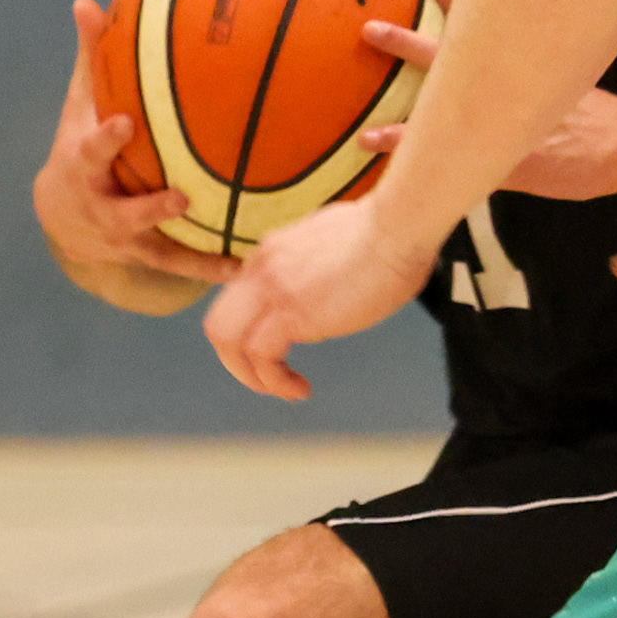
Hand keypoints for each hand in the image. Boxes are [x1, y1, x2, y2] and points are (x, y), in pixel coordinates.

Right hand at [35, 0, 234, 284]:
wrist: (61, 218)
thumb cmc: (80, 146)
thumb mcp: (80, 106)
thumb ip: (91, 57)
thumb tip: (86, 0)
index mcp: (84, 165)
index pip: (92, 150)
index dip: (106, 139)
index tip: (124, 124)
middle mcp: (101, 208)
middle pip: (123, 212)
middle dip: (148, 208)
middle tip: (182, 198)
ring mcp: (123, 238)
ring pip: (158, 250)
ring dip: (192, 256)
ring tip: (231, 256)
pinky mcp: (144, 256)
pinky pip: (179, 266)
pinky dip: (210, 268)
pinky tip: (246, 266)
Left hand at [201, 195, 438, 401]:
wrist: (398, 227)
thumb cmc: (388, 232)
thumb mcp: (334, 245)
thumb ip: (317, 265)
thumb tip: (329, 284)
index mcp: (273, 251)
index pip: (238, 299)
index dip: (251, 332)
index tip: (277, 350)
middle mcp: (263, 268)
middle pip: (218, 323)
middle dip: (235, 361)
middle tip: (266, 379)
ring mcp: (273, 288)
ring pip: (227, 341)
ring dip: (251, 376)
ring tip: (283, 390)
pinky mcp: (292, 312)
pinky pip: (262, 357)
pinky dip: (275, 382)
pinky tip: (300, 388)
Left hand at [353, 0, 616, 198]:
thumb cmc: (592, 109)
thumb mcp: (564, 63)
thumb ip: (530, 48)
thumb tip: (507, 35)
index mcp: (514, 52)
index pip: (471, 3)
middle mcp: (500, 81)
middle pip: (444, 53)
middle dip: (404, 40)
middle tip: (367, 25)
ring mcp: (497, 120)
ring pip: (437, 106)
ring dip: (397, 111)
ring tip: (363, 120)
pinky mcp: (498, 157)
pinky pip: (444, 155)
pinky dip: (406, 151)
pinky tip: (373, 145)